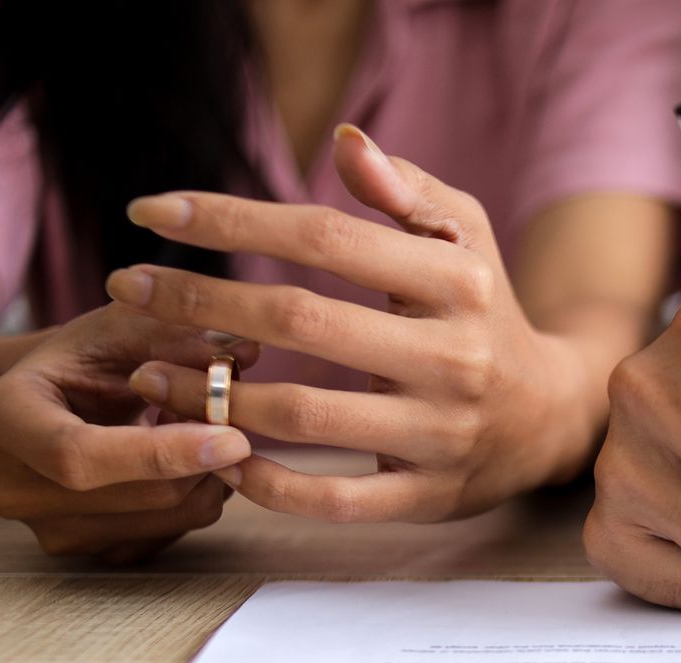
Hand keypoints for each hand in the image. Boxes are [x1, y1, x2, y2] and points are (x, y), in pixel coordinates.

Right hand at [0, 304, 256, 561]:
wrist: (51, 403)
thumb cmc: (85, 358)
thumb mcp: (119, 327)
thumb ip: (174, 336)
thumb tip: (245, 351)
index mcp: (0, 419)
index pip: (77, 456)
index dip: (160, 454)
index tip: (233, 438)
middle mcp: (13, 488)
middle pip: (134, 496)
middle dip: (201, 460)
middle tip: (234, 419)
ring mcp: (51, 531)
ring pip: (165, 519)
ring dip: (206, 477)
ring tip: (200, 430)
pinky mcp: (92, 554)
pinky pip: (171, 535)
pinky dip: (196, 497)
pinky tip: (184, 461)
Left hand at [106, 125, 598, 523]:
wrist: (552, 417)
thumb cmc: (485, 310)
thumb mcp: (466, 235)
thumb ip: (404, 190)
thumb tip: (342, 142)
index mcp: (456, 280)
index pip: (326, 237)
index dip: (233, 220)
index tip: (153, 211)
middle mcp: (452, 355)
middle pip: (301, 320)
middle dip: (201, 300)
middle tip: (128, 287)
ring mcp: (440, 433)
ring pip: (304, 416)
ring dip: (212, 396)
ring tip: (149, 373)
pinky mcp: (427, 496)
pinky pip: (335, 500)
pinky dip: (268, 484)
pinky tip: (219, 456)